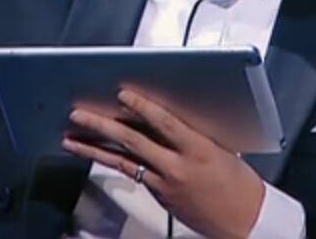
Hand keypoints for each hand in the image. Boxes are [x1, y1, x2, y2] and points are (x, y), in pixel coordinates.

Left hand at [62, 89, 265, 238]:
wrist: (244, 221)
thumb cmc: (238, 184)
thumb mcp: (220, 148)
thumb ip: (192, 131)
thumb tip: (165, 114)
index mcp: (198, 150)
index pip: (164, 123)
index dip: (141, 107)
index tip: (122, 94)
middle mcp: (176, 168)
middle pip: (132, 142)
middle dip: (102, 126)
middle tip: (79, 114)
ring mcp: (164, 185)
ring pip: (122, 162)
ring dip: (93, 149)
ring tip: (71, 138)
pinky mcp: (158, 196)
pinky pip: (131, 174)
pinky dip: (112, 162)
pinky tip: (96, 154)